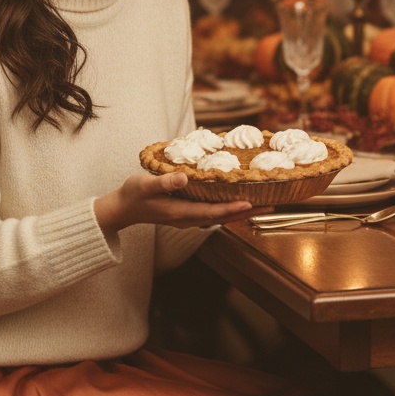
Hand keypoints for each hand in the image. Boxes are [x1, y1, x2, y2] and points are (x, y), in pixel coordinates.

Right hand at [95, 172, 263, 234]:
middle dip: (247, 212)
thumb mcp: (144, 184)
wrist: (122, 208)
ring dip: (242, 211)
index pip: (212, 212)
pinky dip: (230, 208)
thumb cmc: (133, 194)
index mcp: (180, 213)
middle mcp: (189, 218)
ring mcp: (189, 218)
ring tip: (264, 204)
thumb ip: (163, 181)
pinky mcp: (188, 213)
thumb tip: (184, 177)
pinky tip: (239, 201)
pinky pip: (214, 212)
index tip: (251, 204)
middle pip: (223, 217)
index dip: (231, 208)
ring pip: (221, 216)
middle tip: (272, 205)